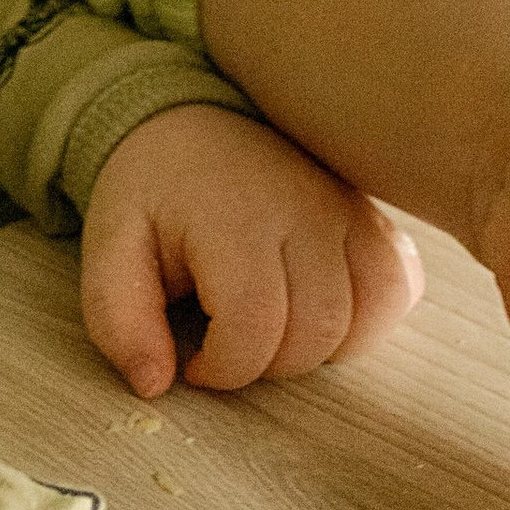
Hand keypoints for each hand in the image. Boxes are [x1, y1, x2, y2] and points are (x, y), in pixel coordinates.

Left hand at [78, 104, 423, 395]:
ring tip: (272, 333)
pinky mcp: (373, 217)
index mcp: (233, 216)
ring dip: (320, 349)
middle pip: (316, 330)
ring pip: (368, 314)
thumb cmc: (151, 193)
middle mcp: (303, 208)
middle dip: (268, 365)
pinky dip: (370, 321)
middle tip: (230, 347)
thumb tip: (154, 385)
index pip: (254, 325)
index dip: (225, 369)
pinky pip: (399, 286)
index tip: (195, 363)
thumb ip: (118, 320)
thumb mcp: (110, 249)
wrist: (189, 124)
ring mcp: (347, 209)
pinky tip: (321, 317)